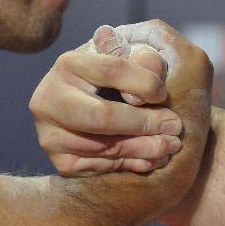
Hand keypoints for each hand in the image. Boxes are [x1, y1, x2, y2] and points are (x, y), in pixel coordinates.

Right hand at [30, 20, 212, 175]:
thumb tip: (152, 66)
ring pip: (104, 147)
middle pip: (102, 116)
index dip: (144, 83)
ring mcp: (50, 133)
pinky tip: (151, 158)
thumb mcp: (131, 61)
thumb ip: (146, 58)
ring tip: (170, 144)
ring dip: (144, 148)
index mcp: (69, 63)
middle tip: (175, 127)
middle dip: (144, 123)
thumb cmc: (120, 80)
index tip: (164, 94)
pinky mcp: (59, 161)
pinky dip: (130, 164)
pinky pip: (99, 167)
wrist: (93, 109)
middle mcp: (49, 97)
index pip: (112, 70)